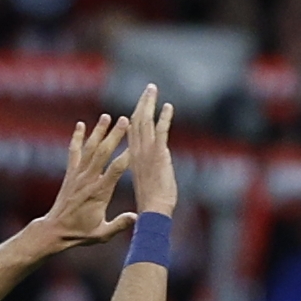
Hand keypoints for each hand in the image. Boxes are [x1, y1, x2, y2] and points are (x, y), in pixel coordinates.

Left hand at [40, 111, 133, 247]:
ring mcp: (77, 175)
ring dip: (98, 131)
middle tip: (125, 120)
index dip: (126, 157)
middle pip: (102, 153)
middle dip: (114, 135)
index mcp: (99, 193)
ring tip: (107, 116)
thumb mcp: (102, 233)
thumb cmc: (81, 233)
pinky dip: (77, 138)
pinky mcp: (70, 173)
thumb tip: (137, 217)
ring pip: (89, 149)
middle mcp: (87, 180)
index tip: (136, 144)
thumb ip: (119, 224)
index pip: (114, 171)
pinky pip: (74, 152)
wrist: (55, 230)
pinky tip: (80, 125)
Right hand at [124, 82, 176, 218]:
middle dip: (142, 102)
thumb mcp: (151, 180)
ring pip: (145, 121)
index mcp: (133, 157)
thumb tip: (164, 157)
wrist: (153, 211)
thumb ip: (155, 165)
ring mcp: (147, 151)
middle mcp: (137, 151)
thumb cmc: (153, 203)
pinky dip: (165, 117)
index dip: (135, 115)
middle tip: (148, 89)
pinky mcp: (158, 154)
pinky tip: (168, 106)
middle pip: (136, 120)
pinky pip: (161, 131)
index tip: (140, 104)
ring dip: (150, 103)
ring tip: (152, 88)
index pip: (132, 131)